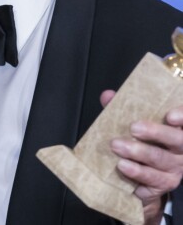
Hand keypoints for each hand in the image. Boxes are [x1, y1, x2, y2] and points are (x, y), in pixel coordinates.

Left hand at [101, 90, 182, 224]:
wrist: (143, 176)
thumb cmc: (141, 142)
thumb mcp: (134, 123)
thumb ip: (122, 109)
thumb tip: (107, 96)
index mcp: (176, 129)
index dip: (181, 116)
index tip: (169, 116)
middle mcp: (180, 149)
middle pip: (177, 140)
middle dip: (155, 132)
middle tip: (134, 128)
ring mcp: (174, 169)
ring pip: (161, 160)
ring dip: (138, 153)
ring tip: (118, 147)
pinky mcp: (163, 185)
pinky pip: (152, 181)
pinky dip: (137, 173)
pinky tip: (123, 168)